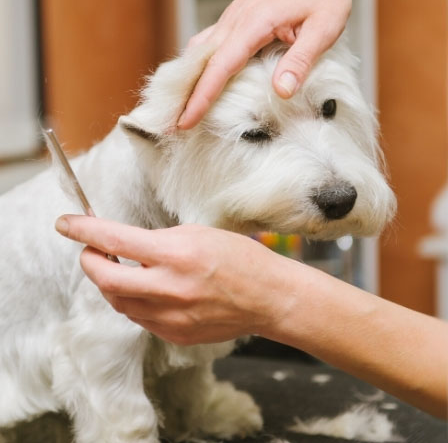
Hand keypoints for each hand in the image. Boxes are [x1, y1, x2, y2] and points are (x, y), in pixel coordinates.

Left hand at [54, 215, 295, 344]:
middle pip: (105, 279)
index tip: (65, 223)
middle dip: (90, 262)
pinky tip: (151, 291)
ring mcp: (171, 316)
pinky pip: (140, 318)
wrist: (270, 298)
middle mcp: (170, 288)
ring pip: (118, 302)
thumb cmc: (242, 260)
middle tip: (92, 251)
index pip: (114, 241)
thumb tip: (124, 246)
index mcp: (177, 255)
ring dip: (112, 284)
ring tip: (123, 270)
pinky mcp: (175, 334)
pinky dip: (135, 302)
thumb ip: (159, 241)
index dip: (83, 230)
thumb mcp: (200, 234)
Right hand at [178, 0, 375, 128]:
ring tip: (182, 110)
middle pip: (200, 60)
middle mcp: (236, 18)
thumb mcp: (323, 31)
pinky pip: (212, 42)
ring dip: (190, 79)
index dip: (202, 96)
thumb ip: (300, 61)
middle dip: (185, 93)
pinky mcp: (239, 17)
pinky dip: (202, 64)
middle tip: (171, 125)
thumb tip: (280, 91)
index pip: (220, 65)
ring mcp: (235, 16)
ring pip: (201, 50)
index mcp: (254, 22)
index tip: (186, 120)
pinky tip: (203, 82)